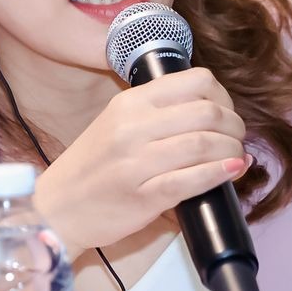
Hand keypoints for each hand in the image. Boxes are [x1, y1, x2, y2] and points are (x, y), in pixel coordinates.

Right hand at [35, 68, 249, 254]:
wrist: (56, 209)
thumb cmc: (92, 167)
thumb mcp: (117, 124)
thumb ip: (158, 113)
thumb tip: (214, 112)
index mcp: (130, 102)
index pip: (196, 81)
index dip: (223, 97)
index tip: (226, 113)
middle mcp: (134, 126)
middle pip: (208, 113)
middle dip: (234, 126)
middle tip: (236, 139)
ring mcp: (137, 162)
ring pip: (205, 144)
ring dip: (232, 150)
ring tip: (235, 157)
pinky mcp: (143, 196)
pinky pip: (192, 179)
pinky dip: (219, 174)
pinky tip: (231, 172)